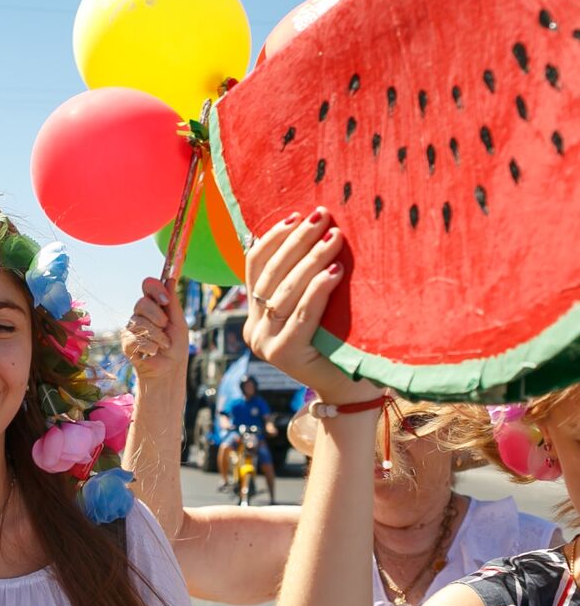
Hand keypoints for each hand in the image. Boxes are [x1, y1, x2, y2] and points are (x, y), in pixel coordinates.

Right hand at [121, 278, 186, 381]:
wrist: (169, 370)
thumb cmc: (176, 347)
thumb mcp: (179, 322)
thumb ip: (173, 303)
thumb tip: (171, 279)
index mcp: (154, 305)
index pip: (148, 286)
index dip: (155, 289)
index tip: (165, 300)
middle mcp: (140, 314)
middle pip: (141, 303)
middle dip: (158, 316)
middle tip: (166, 327)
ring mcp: (131, 328)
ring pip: (139, 322)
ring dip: (158, 335)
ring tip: (164, 345)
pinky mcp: (126, 343)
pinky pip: (134, 338)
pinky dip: (150, 346)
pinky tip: (154, 352)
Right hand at [243, 208, 381, 405]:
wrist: (352, 390)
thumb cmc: (341, 343)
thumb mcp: (317, 308)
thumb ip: (304, 282)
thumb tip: (314, 231)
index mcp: (256, 315)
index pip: (254, 266)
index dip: (274, 238)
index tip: (296, 215)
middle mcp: (253, 329)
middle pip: (270, 274)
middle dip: (297, 241)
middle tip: (322, 217)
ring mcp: (265, 343)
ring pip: (284, 291)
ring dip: (311, 260)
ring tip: (335, 238)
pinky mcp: (283, 354)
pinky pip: (300, 313)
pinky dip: (317, 290)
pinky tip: (335, 272)